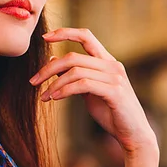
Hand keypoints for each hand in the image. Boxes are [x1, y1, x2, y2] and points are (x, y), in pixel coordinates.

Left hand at [29, 28, 157, 155]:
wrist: (133, 134)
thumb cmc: (110, 111)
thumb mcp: (88, 90)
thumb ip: (74, 74)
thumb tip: (53, 59)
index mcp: (107, 61)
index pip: (86, 36)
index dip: (65, 33)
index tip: (45, 37)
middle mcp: (112, 65)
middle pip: (73, 57)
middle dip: (48, 69)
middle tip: (33, 81)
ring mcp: (115, 77)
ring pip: (75, 71)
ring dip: (54, 84)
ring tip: (44, 96)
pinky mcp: (115, 92)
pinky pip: (83, 85)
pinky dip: (65, 90)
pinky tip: (55, 98)